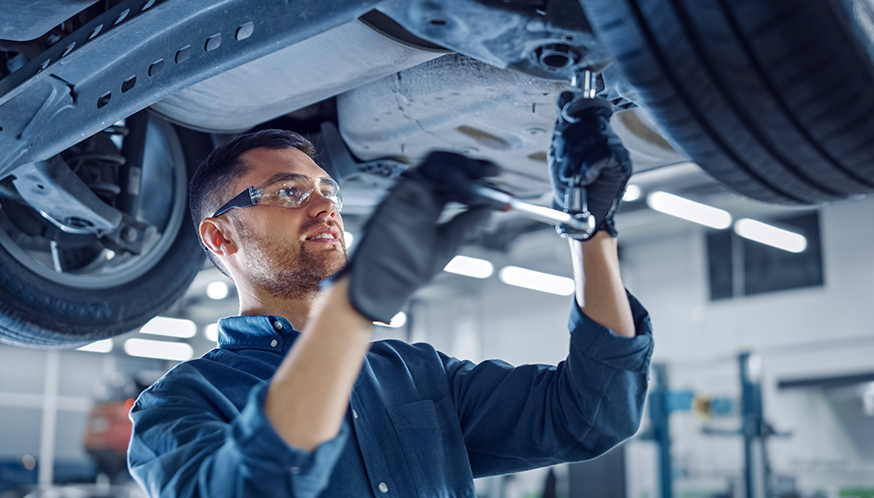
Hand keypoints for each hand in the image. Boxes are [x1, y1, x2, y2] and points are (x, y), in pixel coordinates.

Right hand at [339, 151, 496, 322]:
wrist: (384, 284)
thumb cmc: (407, 269)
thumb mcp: (447, 244)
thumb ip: (467, 224)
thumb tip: (490, 209)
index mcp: (429, 205)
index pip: (455, 181)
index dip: (476, 177)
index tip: (497, 178)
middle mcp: (418, 195)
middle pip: (448, 166)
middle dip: (473, 166)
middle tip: (494, 172)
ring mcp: (407, 193)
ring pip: (437, 163)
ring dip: (463, 169)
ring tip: (481, 184)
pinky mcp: (398, 194)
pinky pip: (425, 174)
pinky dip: (449, 177)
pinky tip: (465, 193)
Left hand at [547, 92, 631, 236]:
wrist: (578, 214)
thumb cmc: (568, 186)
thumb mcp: (559, 153)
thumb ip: (562, 128)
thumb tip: (565, 97)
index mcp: (591, 130)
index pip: (589, 105)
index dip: (577, 106)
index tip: (565, 115)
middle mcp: (606, 135)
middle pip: (588, 120)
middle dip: (567, 141)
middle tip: (561, 162)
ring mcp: (616, 148)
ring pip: (595, 136)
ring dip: (575, 158)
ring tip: (569, 176)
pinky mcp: (622, 163)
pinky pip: (604, 153)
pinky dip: (588, 167)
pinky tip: (583, 179)